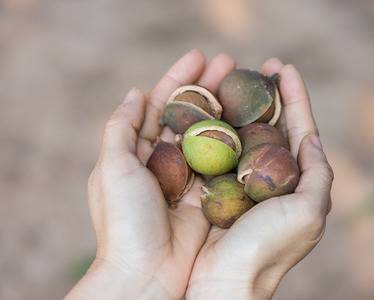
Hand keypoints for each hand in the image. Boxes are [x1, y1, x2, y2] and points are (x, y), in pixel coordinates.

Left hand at [65, 50, 234, 299]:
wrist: (147, 274)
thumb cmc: (123, 220)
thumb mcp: (112, 167)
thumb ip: (121, 127)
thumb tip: (135, 91)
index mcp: (138, 151)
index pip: (160, 105)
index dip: (179, 79)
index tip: (200, 56)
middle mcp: (166, 161)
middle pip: (189, 115)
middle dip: (208, 87)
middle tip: (230, 62)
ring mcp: (190, 177)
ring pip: (210, 134)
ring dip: (226, 108)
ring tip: (245, 82)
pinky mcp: (210, 195)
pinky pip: (225, 161)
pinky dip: (237, 140)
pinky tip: (252, 120)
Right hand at [186, 59, 333, 299]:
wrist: (225, 282)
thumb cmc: (269, 249)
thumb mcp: (309, 212)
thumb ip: (318, 173)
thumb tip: (313, 135)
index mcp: (298, 181)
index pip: (300, 128)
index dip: (294, 96)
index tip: (284, 67)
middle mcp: (272, 178)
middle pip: (271, 125)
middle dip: (267, 95)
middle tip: (258, 66)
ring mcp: (243, 180)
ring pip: (243, 133)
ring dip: (240, 105)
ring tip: (233, 78)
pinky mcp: (217, 185)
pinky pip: (218, 149)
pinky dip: (217, 127)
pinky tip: (210, 108)